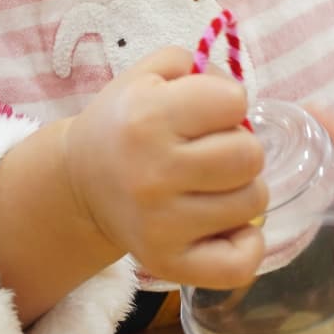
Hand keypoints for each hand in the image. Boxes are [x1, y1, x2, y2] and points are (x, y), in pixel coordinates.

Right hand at [62, 48, 267, 287]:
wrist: (80, 182)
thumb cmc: (125, 123)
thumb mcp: (149, 74)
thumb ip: (199, 67)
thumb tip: (241, 100)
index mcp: (147, 117)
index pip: (233, 102)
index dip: (226, 103)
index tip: (205, 115)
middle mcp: (153, 172)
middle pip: (250, 156)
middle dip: (239, 148)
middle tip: (211, 153)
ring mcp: (161, 224)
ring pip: (253, 203)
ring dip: (241, 190)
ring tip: (210, 186)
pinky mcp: (168, 264)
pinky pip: (239, 265)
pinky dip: (246, 245)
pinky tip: (226, 228)